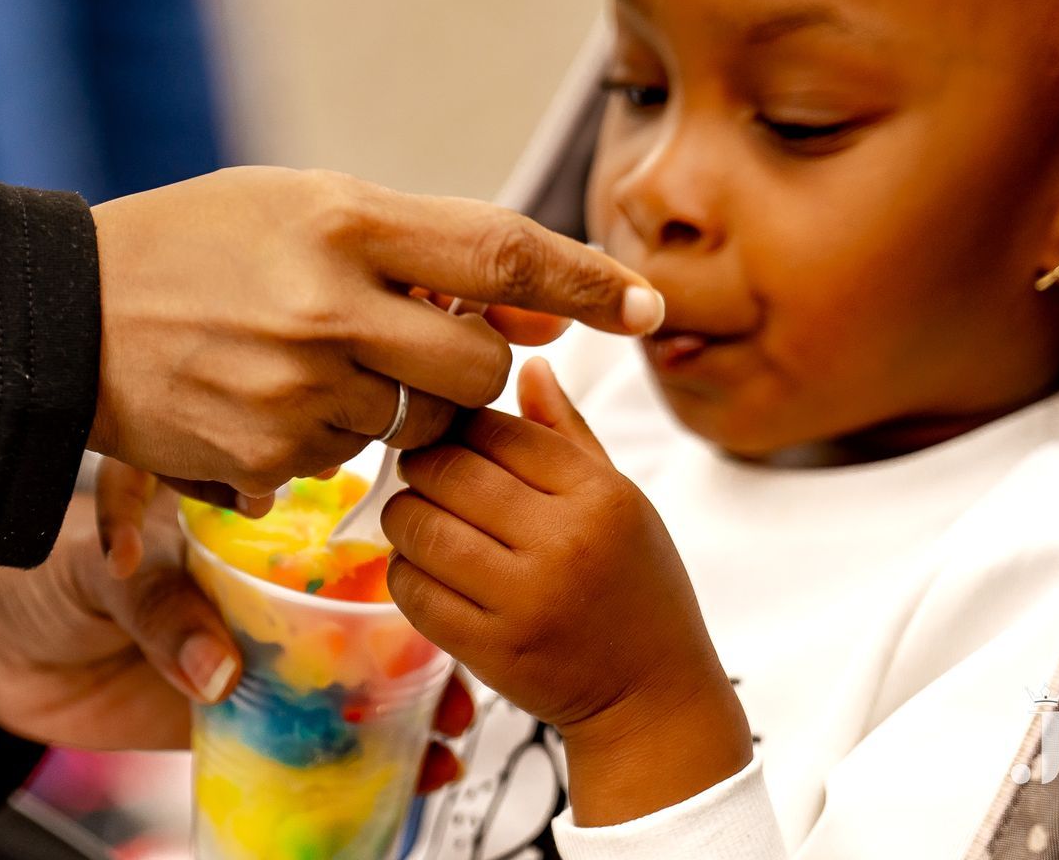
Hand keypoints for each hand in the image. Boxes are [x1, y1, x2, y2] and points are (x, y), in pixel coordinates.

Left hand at [0, 482, 476, 790]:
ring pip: (355, 677)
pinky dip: (362, 757)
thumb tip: (219, 672)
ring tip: (453, 728)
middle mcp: (265, 589)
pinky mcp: (240, 716)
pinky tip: (408, 770)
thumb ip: (162, 611)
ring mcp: (259, 654)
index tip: (443, 570)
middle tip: (463, 666)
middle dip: (426, 636)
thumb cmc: (46, 580)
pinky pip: (313, 739)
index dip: (397, 551)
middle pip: (366, 610)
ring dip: (411, 702)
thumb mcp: (106, 571)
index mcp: (245, 527)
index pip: (337, 530)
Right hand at [90, 167, 662, 497]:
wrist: (64, 315)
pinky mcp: (265, 453)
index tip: (647, 304)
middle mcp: (328, 304)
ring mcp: (296, 386)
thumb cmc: (195, 244)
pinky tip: (263, 395)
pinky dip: (325, 436)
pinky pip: (344, 461)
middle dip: (468, 367)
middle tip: (416, 348)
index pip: (500, 252)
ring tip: (305, 360)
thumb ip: (421, 250)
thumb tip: (534, 309)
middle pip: (476, 367)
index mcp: (343, 220)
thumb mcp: (305, 208)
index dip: (586, 278)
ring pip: (413, 424)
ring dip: (388, 404)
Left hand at [381, 358, 751, 825]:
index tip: (452, 437)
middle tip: (425, 476)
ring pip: (417, 526)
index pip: (494, 427)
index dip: (459, 426)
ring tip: (423, 521)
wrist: (653, 698)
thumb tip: (526, 362)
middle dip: (421, 467)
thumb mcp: (620, 501)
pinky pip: (411, 589)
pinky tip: (428, 571)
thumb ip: (567, 433)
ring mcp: (523, 599)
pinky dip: (406, 572)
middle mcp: (562, 541)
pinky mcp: (489, 649)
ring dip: (405, 517)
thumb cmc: (637, 589)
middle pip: (446, 469)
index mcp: (598, 494)